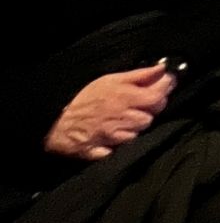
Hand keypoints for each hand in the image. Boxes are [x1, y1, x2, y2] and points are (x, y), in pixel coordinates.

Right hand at [45, 65, 175, 159]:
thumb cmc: (83, 97)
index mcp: (126, 98)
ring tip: (123, 120)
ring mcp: (113, 138)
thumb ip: (140, 75)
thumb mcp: (112, 79)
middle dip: (149, 111)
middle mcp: (123, 119)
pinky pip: (120, 150)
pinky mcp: (103, 153)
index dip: (163, 94)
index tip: (161, 89)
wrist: (54, 121)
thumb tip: (162, 69)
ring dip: (135, 128)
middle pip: (150, 118)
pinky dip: (120, 145)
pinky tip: (114, 137)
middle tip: (139, 106)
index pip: (158, 98)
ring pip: (137, 134)